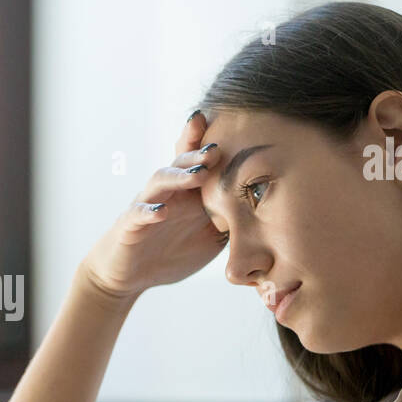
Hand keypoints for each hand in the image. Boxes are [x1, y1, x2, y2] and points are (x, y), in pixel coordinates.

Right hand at [79, 110, 224, 300]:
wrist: (130, 275)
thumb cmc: (171, 252)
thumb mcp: (210, 238)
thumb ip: (232, 222)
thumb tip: (272, 214)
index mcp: (188, 192)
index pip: (198, 160)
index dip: (209, 142)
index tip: (232, 126)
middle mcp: (167, 192)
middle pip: (180, 163)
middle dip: (198, 154)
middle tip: (217, 148)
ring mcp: (146, 205)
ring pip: (159, 180)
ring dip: (179, 176)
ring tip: (198, 175)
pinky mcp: (129, 226)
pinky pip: (137, 214)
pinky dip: (149, 210)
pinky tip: (161, 211)